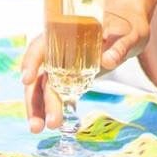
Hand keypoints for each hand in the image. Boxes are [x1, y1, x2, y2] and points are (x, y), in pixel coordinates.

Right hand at [21, 0, 152, 132]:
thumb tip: (108, 61)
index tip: (26, 79)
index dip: (31, 60)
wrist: (130, 30)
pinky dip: (50, 107)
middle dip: (35, 99)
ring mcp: (63, 65)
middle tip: (39, 124)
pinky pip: (54, 92)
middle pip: (40, 72)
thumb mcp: (130, 34)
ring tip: (38, 129)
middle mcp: (59, 49)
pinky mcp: (70, 78)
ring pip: (43, 86)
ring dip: (38, 107)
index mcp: (68, 31)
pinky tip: (50, 123)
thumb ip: (120, 47)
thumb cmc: (128, 26)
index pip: (42, 44)